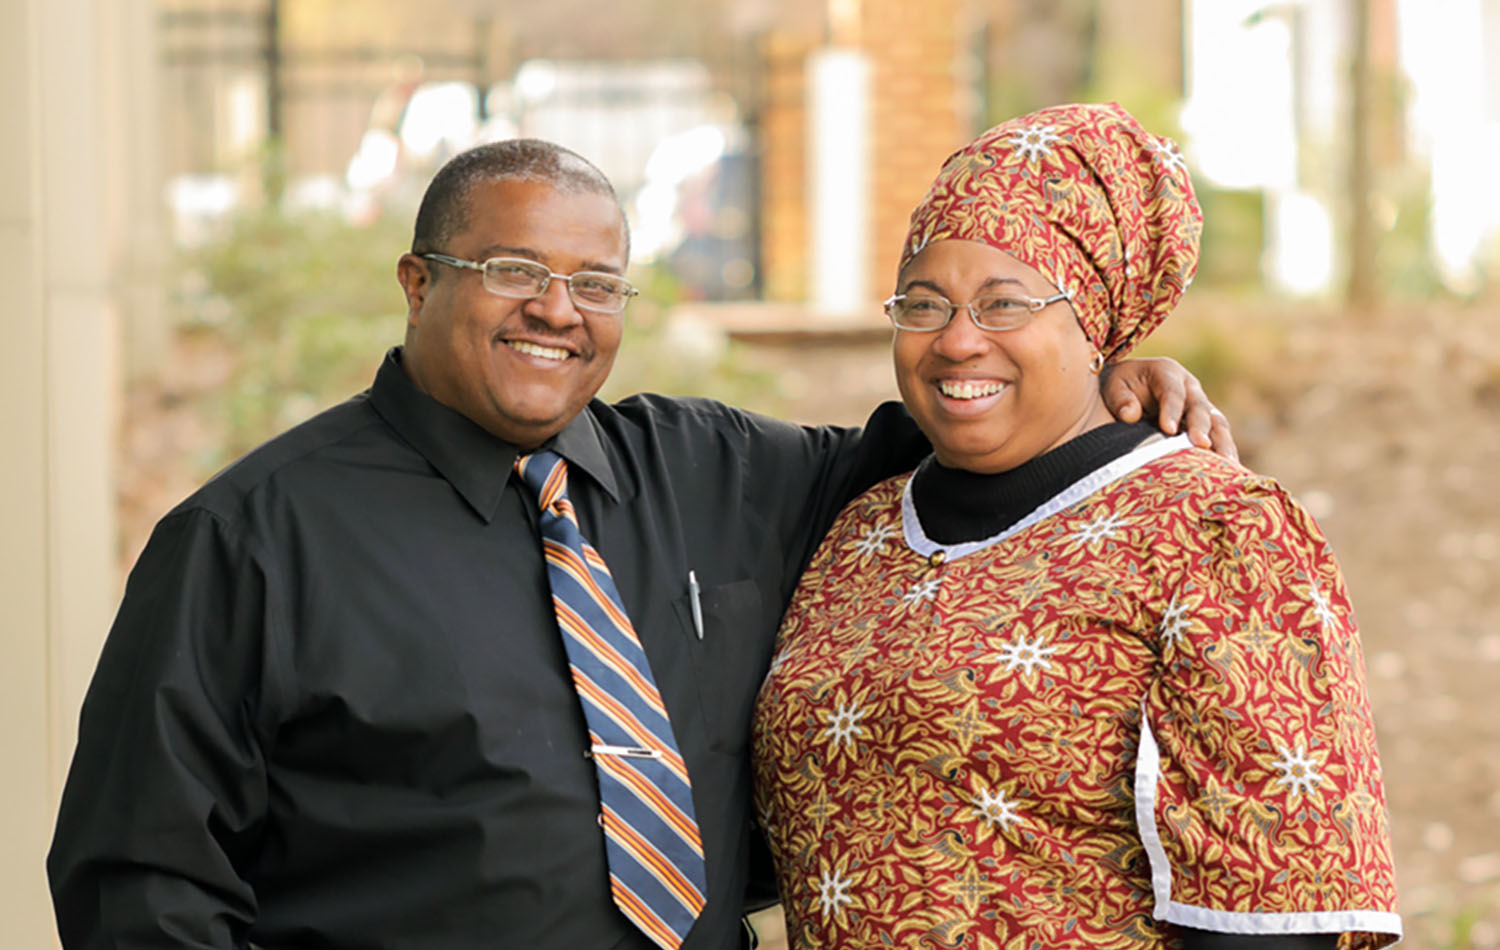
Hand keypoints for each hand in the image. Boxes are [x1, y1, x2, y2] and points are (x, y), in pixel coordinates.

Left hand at [1100, 357, 1238, 461]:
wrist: (1127, 390)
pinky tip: (1228, 471)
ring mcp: (1200, 406)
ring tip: (1227, 464)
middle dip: (1201, 426)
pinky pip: (1219, 438)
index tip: (1168, 430)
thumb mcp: (1113, 386)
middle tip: (1201, 445)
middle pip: (1199, 407)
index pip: (1172, 391)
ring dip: (1223, 443)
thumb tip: (1130, 415)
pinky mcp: (1206, 425)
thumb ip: (1120, 398)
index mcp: (1167, 372)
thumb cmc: (1119, 387)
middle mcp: (1189, 388)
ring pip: (1217, 423)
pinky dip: (1224, 453)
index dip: (1172, 410)